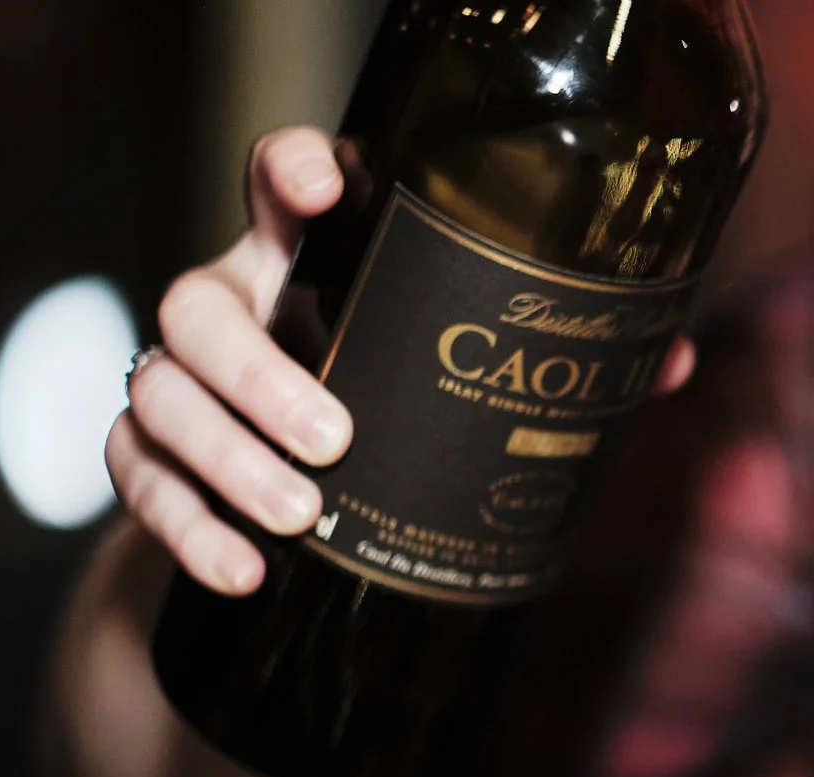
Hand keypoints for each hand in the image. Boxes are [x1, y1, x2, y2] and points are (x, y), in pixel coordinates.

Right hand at [107, 128, 695, 595]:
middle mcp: (230, 310)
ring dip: (226, 458)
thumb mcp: (465, 388)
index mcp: (306, 269)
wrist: (285, 520)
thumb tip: (675, 360)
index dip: (289, 171)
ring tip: (302, 516)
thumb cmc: (393, 422)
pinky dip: (187, 530)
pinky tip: (244, 569)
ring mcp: (177, 386)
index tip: (324, 185)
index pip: (277, 189)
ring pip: (161, 394)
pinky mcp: (147, 462)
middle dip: (258, 373)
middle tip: (334, 439)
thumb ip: (563, 371)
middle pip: (197, 307)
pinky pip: (139, 483)